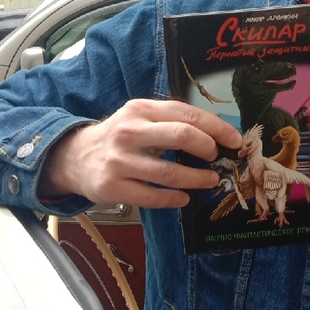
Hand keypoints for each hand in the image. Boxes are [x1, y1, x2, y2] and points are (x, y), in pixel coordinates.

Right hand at [38, 98, 241, 208]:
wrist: (75, 157)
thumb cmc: (119, 137)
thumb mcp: (140, 118)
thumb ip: (171, 121)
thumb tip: (216, 135)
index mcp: (141, 109)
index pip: (186, 114)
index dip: (216, 128)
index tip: (234, 140)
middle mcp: (130, 131)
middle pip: (181, 136)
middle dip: (207, 148)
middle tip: (217, 159)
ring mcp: (120, 161)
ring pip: (169, 173)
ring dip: (196, 179)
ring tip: (209, 181)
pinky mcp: (112, 187)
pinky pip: (152, 197)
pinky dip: (174, 199)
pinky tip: (183, 198)